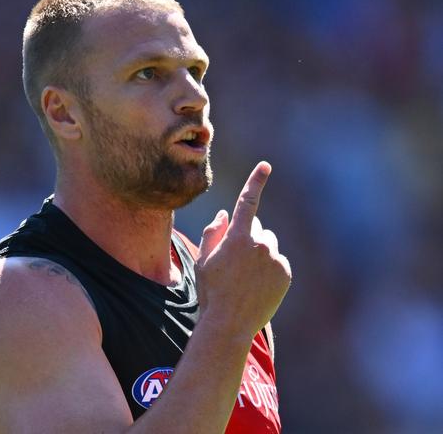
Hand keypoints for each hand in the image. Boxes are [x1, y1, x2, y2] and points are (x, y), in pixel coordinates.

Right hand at [195, 162, 290, 336]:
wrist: (230, 323)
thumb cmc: (211, 291)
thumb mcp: (203, 260)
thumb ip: (213, 232)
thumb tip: (225, 213)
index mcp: (237, 237)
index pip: (247, 202)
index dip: (256, 181)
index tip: (266, 165)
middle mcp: (260, 244)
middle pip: (258, 230)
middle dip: (248, 239)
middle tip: (234, 264)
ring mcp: (275, 259)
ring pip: (269, 246)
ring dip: (260, 254)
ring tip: (246, 279)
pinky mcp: (286, 273)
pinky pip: (278, 262)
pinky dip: (270, 269)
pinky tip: (256, 286)